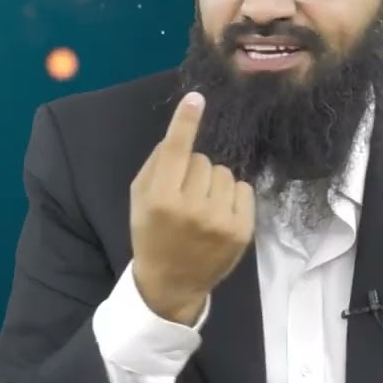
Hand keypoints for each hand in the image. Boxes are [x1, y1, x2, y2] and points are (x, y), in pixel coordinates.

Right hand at [129, 91, 255, 324]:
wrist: (171, 283)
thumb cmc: (151, 235)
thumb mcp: (139, 200)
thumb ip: (156, 165)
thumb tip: (182, 132)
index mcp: (159, 199)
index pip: (175, 151)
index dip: (185, 122)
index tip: (196, 98)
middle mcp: (190, 208)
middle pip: (203, 160)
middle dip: (194, 171)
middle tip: (184, 196)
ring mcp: (219, 220)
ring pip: (225, 173)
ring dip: (214, 183)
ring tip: (203, 206)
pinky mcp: (242, 230)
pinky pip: (243, 189)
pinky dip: (233, 197)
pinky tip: (220, 214)